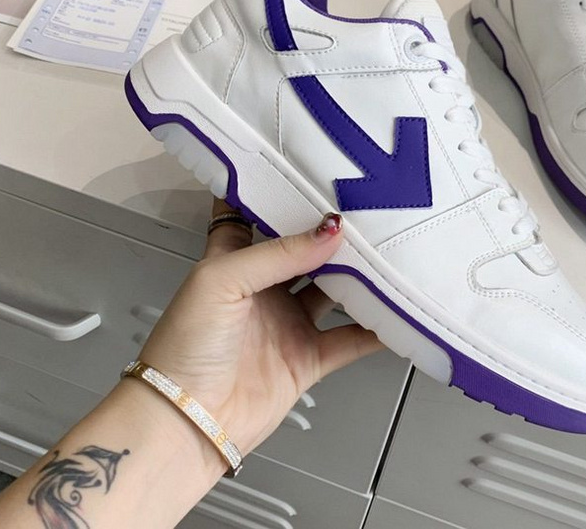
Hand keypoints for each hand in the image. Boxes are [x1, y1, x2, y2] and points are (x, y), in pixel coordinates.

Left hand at [139, 200, 381, 457]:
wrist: (188, 420)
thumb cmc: (187, 343)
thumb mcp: (223, 280)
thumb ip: (279, 253)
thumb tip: (330, 230)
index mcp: (234, 259)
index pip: (255, 214)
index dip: (276, 190)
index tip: (307, 165)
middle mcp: (264, 286)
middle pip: (305, 250)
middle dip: (331, 231)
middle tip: (368, 206)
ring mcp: (288, 322)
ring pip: (334, 290)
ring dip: (360, 275)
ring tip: (391, 249)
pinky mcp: (308, 357)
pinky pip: (350, 339)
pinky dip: (375, 329)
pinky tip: (398, 312)